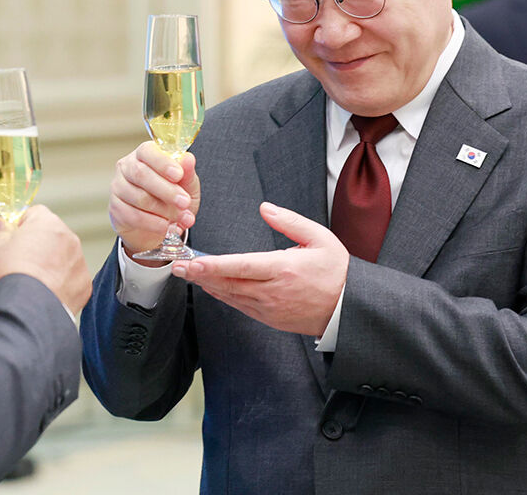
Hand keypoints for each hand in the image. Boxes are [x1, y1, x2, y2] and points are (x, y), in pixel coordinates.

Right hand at [0, 205, 90, 315]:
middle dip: (38, 246)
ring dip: (51, 265)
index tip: (11, 239)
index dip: (21, 226)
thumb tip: (0, 224)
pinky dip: (61, 285)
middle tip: (19, 264)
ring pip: (64, 258)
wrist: (28, 309)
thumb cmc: (10, 276)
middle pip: (52, 236)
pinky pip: (71, 279)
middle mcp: (68, 238)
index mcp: (47, 223)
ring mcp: (79, 262)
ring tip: (31, 283)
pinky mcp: (84, 285)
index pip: (35, 213)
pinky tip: (44, 294)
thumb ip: (1, 233)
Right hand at [109, 142, 200, 257]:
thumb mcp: (186, 185)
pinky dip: (153, 223)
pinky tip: (165, 226)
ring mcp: (118, 187)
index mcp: (144, 154)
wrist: (160, 224)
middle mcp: (127, 167)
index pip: (148, 151)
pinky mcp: (116, 208)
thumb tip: (188, 159)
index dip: (163, 163)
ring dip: (163, 210)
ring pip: (139, 197)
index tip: (179, 175)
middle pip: (141, 174)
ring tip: (182, 218)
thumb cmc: (172, 197)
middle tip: (184, 202)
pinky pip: (133, 216)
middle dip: (166, 190)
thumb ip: (187, 172)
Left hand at [170, 202, 347, 335]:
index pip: (240, 267)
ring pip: (230, 296)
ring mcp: (269, 308)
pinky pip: (240, 306)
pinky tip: (211, 286)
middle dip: (199, 275)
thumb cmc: (337, 271)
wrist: (350, 309)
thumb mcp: (320, 238)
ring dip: (208, 285)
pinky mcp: (269, 318)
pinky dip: (223, 296)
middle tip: (177, 267)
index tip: (193, 263)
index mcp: (283, 269)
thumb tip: (265, 208)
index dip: (214, 265)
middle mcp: (272, 291)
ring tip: (188, 274)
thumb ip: (290, 222)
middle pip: (228, 283)